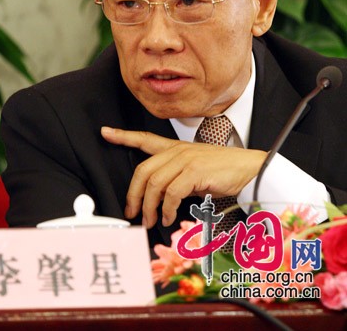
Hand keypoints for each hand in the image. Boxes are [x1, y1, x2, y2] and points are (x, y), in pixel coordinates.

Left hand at [101, 126, 265, 227]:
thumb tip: (160, 199)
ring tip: (151, 221)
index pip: (145, 138)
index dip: (123, 136)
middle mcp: (177, 151)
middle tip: (131, 213)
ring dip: (149, 207)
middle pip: (143, 170)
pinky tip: (169, 217)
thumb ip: (175, 177)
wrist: (249, 168)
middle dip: (133, 194)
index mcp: (175, 148)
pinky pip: (172, 193)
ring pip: (155, 184)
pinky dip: (167, 209)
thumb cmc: (221, 171)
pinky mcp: (195, 172)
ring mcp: (185, 160)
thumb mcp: (193, 170)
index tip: (105, 133)